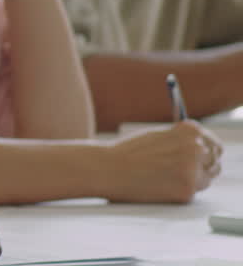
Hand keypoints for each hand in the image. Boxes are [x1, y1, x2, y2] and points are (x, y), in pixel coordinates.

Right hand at [104, 120, 222, 202]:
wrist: (108, 169)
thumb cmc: (129, 153)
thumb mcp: (158, 136)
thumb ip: (181, 141)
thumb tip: (202, 150)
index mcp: (189, 131)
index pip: (213, 142)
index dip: (205, 150)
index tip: (197, 156)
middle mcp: (196, 147)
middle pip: (214, 159)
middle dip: (201, 165)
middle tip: (179, 169)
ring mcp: (193, 169)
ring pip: (207, 177)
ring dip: (193, 178)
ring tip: (165, 176)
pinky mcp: (187, 190)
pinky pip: (193, 191)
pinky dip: (179, 190)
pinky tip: (160, 185)